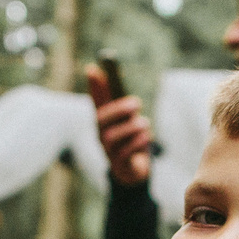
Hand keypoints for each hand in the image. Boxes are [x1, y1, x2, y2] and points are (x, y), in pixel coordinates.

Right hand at [87, 64, 152, 187]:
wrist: (133, 170)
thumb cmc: (131, 139)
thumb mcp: (129, 119)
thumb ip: (124, 102)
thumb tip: (119, 78)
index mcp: (104, 121)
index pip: (96, 101)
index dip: (94, 86)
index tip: (92, 68)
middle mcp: (101, 134)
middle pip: (101, 119)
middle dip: (118, 109)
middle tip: (137, 103)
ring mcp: (108, 150)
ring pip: (113, 136)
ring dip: (131, 127)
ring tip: (144, 124)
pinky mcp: (119, 164)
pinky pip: (124, 152)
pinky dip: (137, 142)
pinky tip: (146, 137)